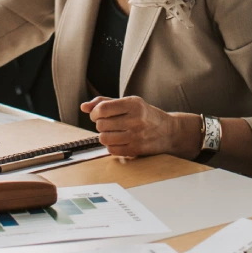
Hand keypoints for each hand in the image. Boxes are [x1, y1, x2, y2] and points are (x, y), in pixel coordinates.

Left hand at [80, 95, 199, 158]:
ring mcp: (137, 136)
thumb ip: (104, 102)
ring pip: (104, 138)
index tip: (97, 114)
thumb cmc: (145, 114)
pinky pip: (111, 150)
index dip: (94, 112)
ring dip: (104, 135)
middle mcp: (136, 120)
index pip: (102, 109)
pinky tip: (118, 140)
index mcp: (133, 104)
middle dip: (100, 124)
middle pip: (101, 124)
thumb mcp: (128, 103)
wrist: (169, 131)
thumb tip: (83, 107)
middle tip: (108, 123)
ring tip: (112, 132)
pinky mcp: (137, 150)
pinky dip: (110, 145)